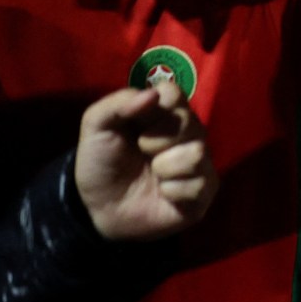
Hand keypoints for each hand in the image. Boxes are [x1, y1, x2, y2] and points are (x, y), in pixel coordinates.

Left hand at [74, 83, 217, 241]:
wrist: (99, 208)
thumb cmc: (100, 162)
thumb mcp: (95, 127)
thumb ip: (117, 104)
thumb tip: (152, 94)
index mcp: (163, 111)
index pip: (174, 93)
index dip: (155, 109)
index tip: (138, 124)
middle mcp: (186, 132)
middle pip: (190, 122)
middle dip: (158, 140)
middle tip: (143, 151)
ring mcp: (198, 161)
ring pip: (198, 153)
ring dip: (166, 167)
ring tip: (153, 174)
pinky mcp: (204, 191)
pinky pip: (200, 184)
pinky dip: (173, 191)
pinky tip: (163, 194)